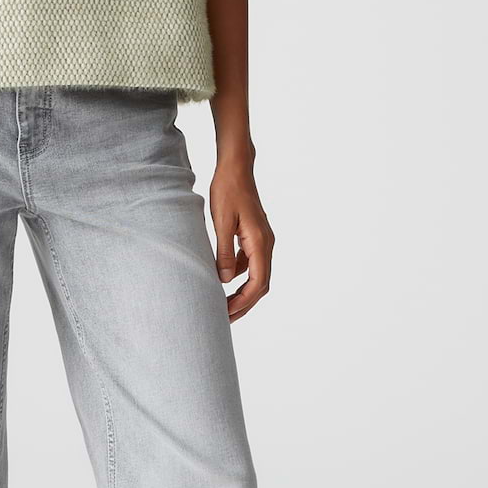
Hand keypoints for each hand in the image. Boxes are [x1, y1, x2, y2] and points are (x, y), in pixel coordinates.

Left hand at [210, 159, 273, 320]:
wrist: (236, 168)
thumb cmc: (227, 191)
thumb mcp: (221, 222)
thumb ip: (223, 252)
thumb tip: (223, 280)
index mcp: (260, 242)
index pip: (258, 282)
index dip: (243, 302)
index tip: (227, 313)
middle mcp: (266, 243)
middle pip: (260, 284)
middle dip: (244, 304)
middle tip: (225, 319)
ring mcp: (262, 241)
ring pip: (256, 275)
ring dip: (242, 293)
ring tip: (223, 305)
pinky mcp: (254, 237)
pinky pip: (250, 264)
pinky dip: (239, 277)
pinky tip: (222, 281)